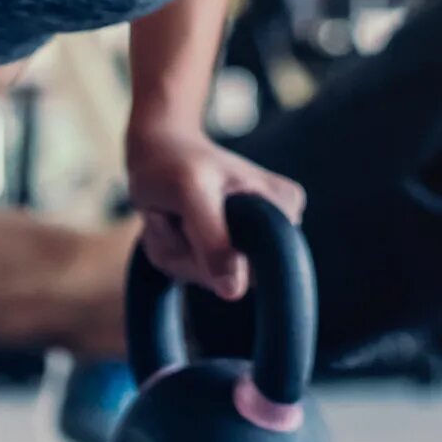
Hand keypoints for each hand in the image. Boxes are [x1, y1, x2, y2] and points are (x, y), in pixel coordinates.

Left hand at [124, 129, 304, 299]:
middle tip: (174, 213)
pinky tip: (166, 221)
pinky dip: (166, 250)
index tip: (192, 214)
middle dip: (189, 253)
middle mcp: (272, 229)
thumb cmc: (176, 163)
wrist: (157, 148)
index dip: (218, 252)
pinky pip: (186, 271)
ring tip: (169, 213)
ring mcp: (244, 244)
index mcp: (284, 206)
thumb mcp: (191, 191)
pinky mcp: (213, 253)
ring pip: (204, 277)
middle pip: (233, 278)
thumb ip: (212, 239)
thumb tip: (234, 292)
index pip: (263, 265)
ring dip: (172, 249)